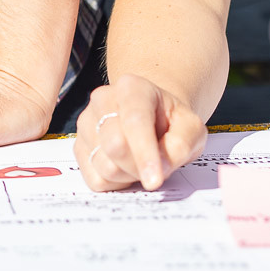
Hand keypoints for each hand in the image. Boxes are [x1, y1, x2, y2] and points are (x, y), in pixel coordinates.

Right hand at [73, 75, 207, 190]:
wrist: (153, 118)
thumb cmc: (171, 122)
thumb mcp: (191, 128)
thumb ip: (182, 143)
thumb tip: (161, 167)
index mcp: (132, 87)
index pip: (134, 121)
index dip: (144, 153)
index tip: (154, 180)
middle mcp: (102, 100)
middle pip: (115, 146)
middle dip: (140, 166)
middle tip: (158, 165)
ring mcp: (86, 123)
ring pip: (104, 165)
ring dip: (129, 175)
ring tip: (141, 161)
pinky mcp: (78, 146)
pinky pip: (95, 179)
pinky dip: (116, 183)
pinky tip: (126, 167)